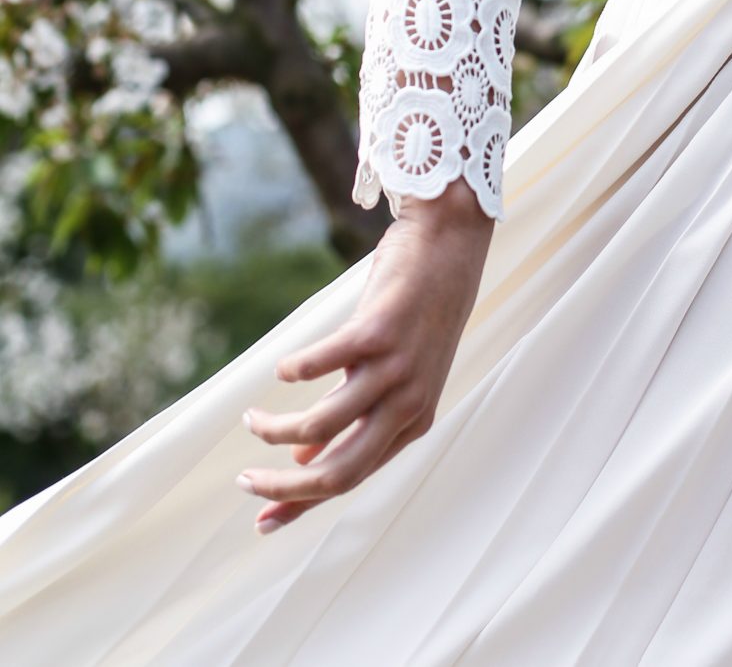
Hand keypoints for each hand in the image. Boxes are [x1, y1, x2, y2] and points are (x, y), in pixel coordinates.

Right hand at [237, 191, 494, 534]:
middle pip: (338, 472)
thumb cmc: (416, 313)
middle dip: (282, 487)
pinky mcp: (377, 332)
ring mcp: (395, 369)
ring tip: (251, 419)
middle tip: (244, 481)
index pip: (350, 479)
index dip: (302, 503)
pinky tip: (281, 369)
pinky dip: (292, 371)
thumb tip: (307, 460)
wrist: (450, 247)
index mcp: (412, 423)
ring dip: (275, 430)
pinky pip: (320, 365)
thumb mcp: (393, 378)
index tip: (261, 520)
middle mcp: (407, 404)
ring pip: (319, 426)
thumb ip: (357, 419)